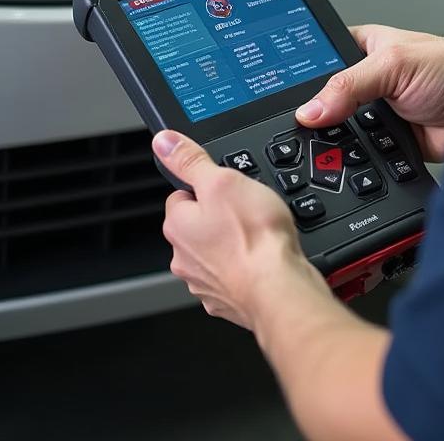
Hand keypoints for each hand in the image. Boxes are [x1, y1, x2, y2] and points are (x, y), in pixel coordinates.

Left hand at [153, 130, 328, 331]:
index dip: (207, 187)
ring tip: (259, 234)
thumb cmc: (255, 238)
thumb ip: (191, 160)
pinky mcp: (228, 300)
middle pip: (199, 225)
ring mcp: (205, 282)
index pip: (183, 195)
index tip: (227, 188)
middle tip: (248, 210)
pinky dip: (248, 266)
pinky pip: (235, 275)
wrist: (279, 287)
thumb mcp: (224, 180)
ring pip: (217, 251)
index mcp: (178, 226)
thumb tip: (164, 142)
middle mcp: (184, 258)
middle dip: (221, 217)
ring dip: (234, 243)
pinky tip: (264, 258)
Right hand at [296, 25, 443, 161]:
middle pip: (326, 101)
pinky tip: (358, 160)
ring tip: (335, 141)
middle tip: (309, 124)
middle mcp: (368, 80)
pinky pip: (363, 156)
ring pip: (342, 132)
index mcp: (363, 48)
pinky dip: (361, 161)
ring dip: (341, 140)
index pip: (319, 58)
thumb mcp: (394, 64)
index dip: (300, 74)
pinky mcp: (390, 144)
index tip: (278, 93)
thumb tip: (310, 110)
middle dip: (320, 115)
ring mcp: (377, 114)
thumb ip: (349, 84)